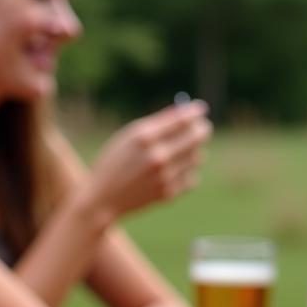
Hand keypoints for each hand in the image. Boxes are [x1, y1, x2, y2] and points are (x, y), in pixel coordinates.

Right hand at [88, 101, 211, 219]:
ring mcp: (164, 177)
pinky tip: (175, 171)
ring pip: (197, 158)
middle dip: (202, 130)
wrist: (103, 197)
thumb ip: (158, 124)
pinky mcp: (169, 194)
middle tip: (203, 128)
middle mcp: (157, 156)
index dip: (195, 112)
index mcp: (144, 137)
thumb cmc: (116, 161)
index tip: (201, 109)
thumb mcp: (129, 136)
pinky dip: (187, 172)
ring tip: (181, 151)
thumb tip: (187, 111)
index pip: (181, 120)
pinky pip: (192, 178)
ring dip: (194, 152)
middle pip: (195, 137)